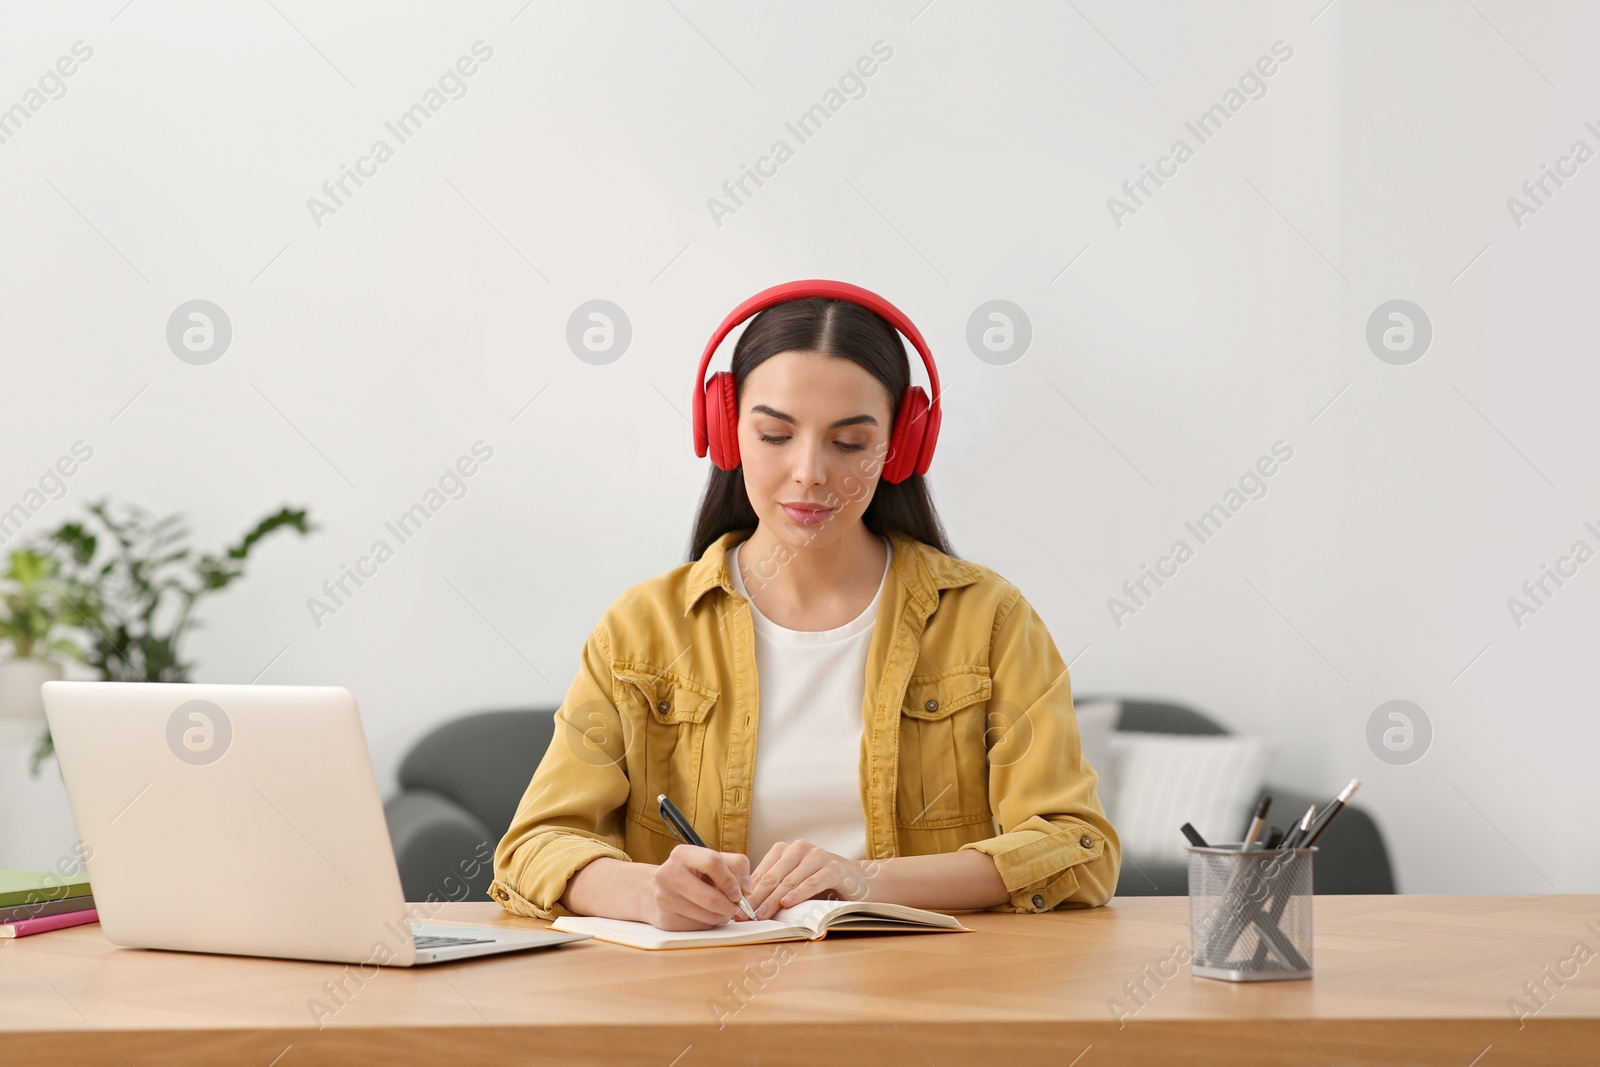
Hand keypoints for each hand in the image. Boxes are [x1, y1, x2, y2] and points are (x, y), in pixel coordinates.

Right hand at [643, 844, 754, 930]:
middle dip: (730, 906)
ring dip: (722, 916)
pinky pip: (699, 927)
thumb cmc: (690, 875)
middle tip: (735, 907)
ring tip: (722, 910)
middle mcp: (669, 874)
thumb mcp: (709, 861)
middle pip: (711, 898)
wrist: (655, 891)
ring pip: (708, 916)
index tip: (739, 892)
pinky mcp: (666, 920)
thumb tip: (747, 890)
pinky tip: (705, 915)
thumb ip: (734, 867)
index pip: (713, 862)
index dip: (731, 880)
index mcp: (682, 854)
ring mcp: (665, 898)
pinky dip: (709, 924)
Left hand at [746, 839, 873, 918]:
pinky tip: (787, 903)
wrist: (860, 881)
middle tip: (743, 915)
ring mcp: (817, 856)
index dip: (747, 892)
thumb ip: (774, 889)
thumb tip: (746, 906)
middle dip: (756, 898)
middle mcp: (800, 848)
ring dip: (773, 899)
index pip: (762, 873)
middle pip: (773, 877)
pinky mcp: (834, 867)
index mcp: (785, 850)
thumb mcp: (794, 884)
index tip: (735, 910)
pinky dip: (798, 893)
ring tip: (760, 914)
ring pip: (789, 880)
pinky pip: (812, 881)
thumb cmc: (822, 885)